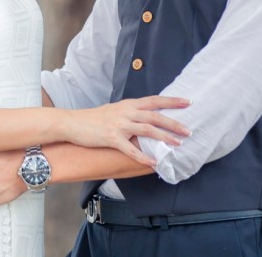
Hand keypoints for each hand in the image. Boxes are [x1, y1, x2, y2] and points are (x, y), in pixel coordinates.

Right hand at [62, 96, 190, 164]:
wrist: (73, 123)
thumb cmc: (94, 119)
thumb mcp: (115, 111)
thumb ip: (130, 113)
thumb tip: (146, 118)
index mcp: (128, 105)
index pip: (154, 100)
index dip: (171, 101)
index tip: (187, 102)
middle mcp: (126, 112)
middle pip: (155, 115)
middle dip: (173, 123)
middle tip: (189, 130)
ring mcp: (119, 125)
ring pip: (147, 130)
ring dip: (164, 137)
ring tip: (177, 144)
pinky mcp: (111, 138)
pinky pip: (130, 149)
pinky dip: (142, 156)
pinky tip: (153, 161)